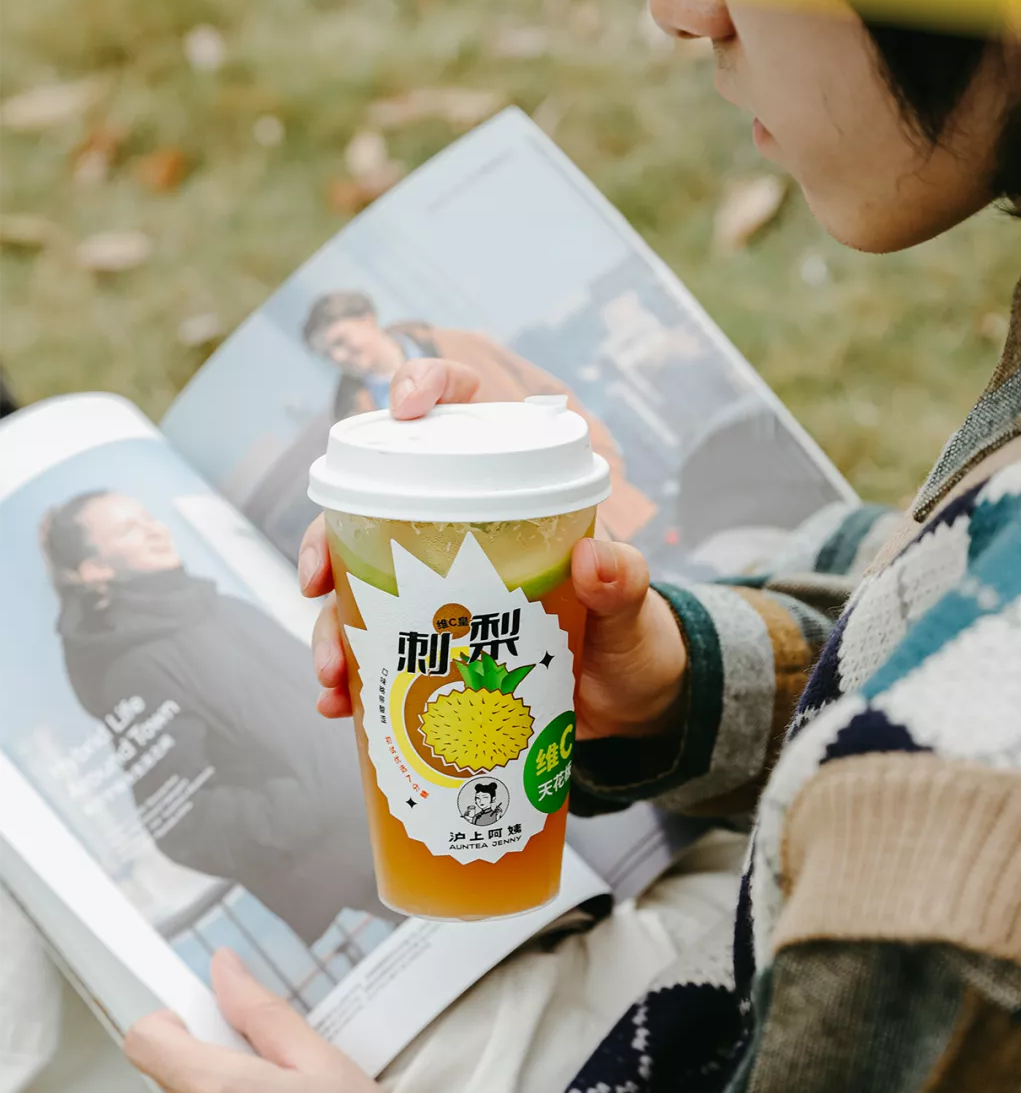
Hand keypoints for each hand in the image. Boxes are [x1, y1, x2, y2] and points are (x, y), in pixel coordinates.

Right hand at [300, 358, 687, 739]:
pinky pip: (374, 655)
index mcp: (511, 495)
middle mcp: (462, 535)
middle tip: (316, 586)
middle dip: (327, 544)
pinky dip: (350, 681)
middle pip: (371, 509)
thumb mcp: (633, 609)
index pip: (462, 412)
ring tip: (332, 676)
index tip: (403, 408)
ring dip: (332, 629)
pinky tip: (336, 705)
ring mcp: (439, 593)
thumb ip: (624, 583)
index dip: (424, 386)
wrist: (631, 706)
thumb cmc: (631, 637)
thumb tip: (598, 560)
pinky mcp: (432, 649)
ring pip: (359, 591)